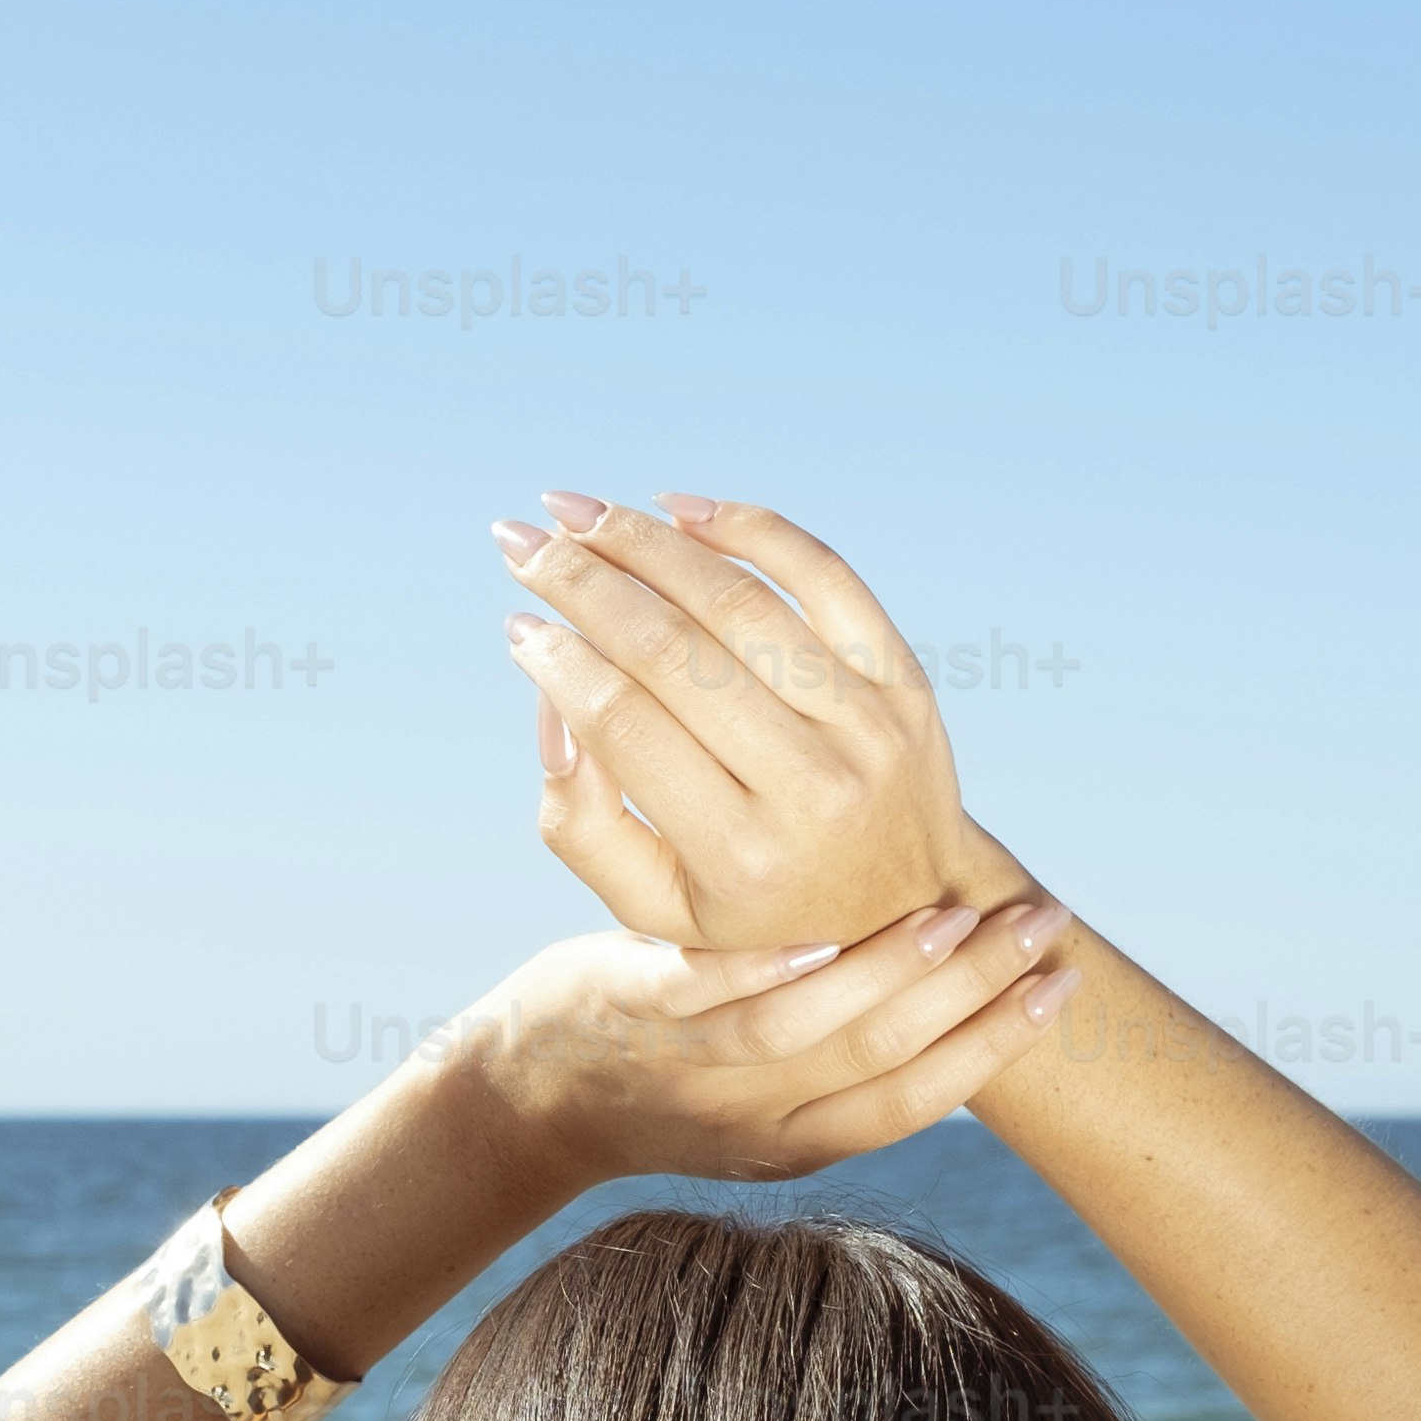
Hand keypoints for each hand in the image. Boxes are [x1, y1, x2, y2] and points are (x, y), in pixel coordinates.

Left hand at [452, 908, 1069, 1195]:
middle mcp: (758, 1120)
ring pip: (809, 1034)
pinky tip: (820, 937)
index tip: (1066, 990)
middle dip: (978, 997)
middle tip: (1044, 928)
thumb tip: (954, 993)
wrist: (527, 1100)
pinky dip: (769, 973)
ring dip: (889, 978)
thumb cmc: (666, 1078)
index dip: (998, 1048)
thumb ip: (847, 1058)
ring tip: (955, 921)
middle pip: (887, 1065)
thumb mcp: (766, 1094)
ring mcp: (695, 1071)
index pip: (921, 1101)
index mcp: (803, 1140)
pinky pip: (709, 999)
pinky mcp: (635, 1016)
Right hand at [497, 492, 987, 953]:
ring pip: (739, 603)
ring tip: (576, 513)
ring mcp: (869, 728)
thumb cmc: (753, 905)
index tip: (514, 624)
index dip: (559, 662)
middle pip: (673, 652)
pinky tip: (676, 509)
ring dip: (646, 541)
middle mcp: (813, 790)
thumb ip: (580, 823)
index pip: (627, 725)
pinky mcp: (904, 681)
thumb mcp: (655, 906)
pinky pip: (823, 576)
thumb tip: (550, 702)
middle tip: (517, 542)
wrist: (906, 911)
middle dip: (581, 582)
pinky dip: (748, 529)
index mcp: (742, 857)